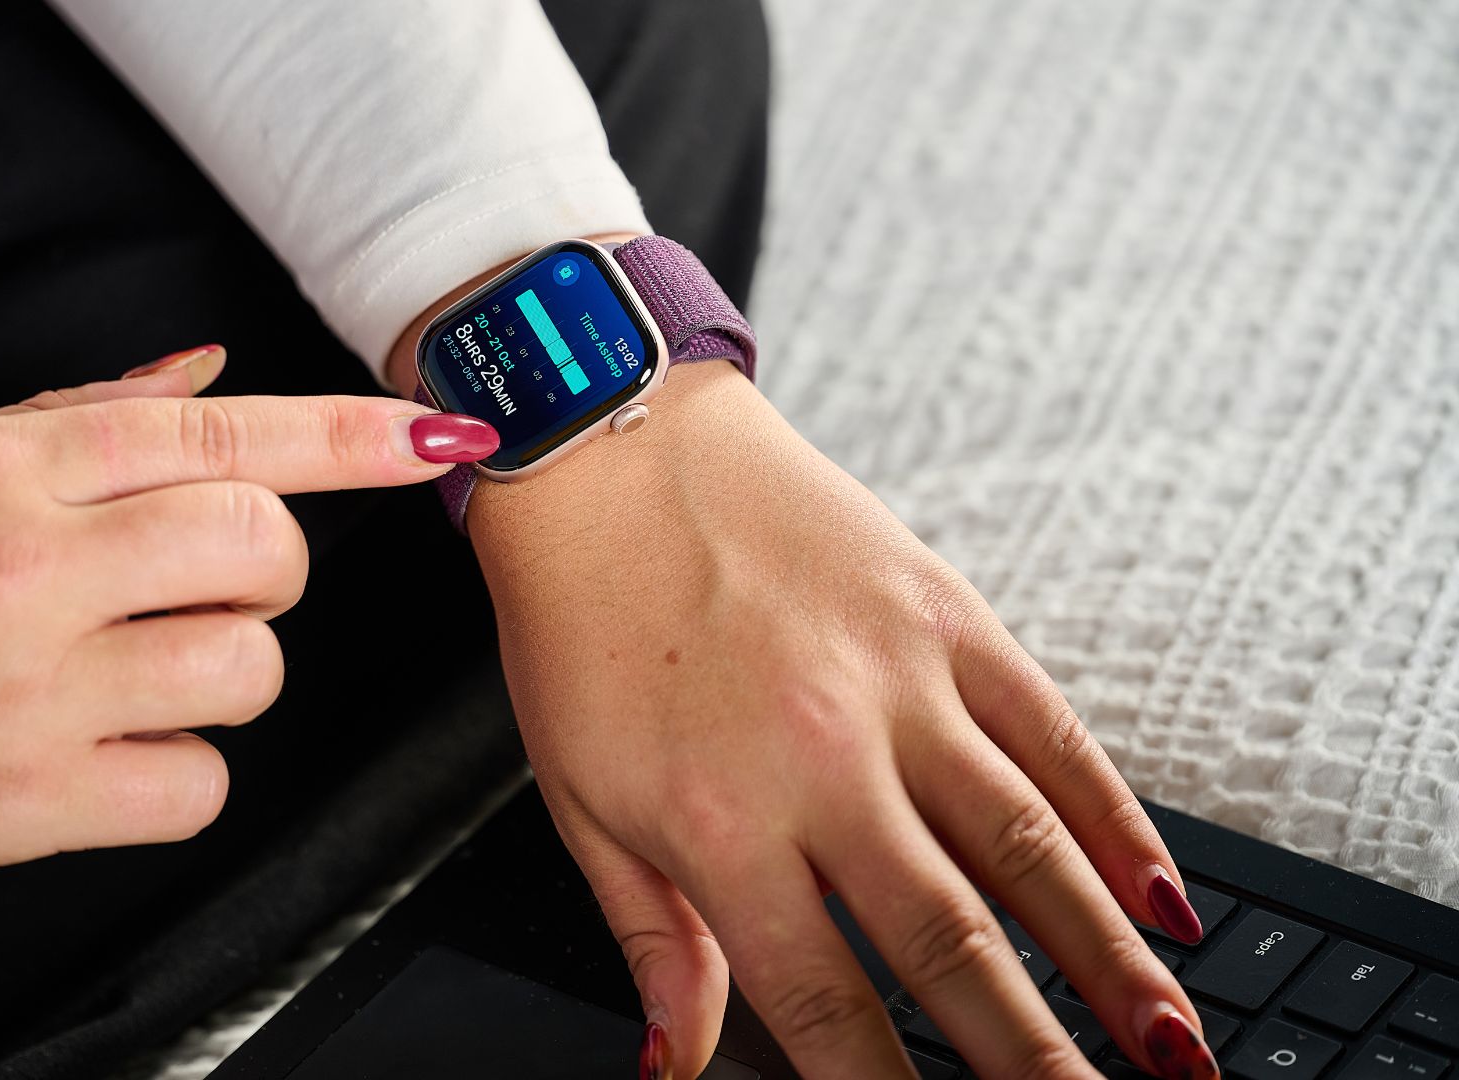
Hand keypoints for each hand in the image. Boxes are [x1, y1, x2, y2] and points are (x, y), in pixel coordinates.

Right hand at [0, 346, 498, 893]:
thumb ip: (82, 418)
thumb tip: (213, 378)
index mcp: (7, 470)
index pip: (222, 434)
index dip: (351, 435)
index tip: (439, 431)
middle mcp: (32, 566)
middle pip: (265, 550)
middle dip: (268, 572)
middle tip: (204, 589)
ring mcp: (34, 687)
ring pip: (250, 670)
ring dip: (227, 673)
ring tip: (144, 673)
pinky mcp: (30, 799)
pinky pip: (197, 784)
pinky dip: (179, 772)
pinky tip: (116, 753)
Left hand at [469, 362, 1215, 1079]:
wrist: (607, 448)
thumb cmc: (581, 622)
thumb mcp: (580, 798)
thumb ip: (652, 942)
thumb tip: (676, 1064)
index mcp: (719, 823)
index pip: (825, 1003)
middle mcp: (821, 763)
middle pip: (953, 947)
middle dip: (1033, 1059)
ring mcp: (897, 684)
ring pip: (1028, 849)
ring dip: (1108, 961)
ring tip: (1169, 1046)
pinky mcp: (945, 616)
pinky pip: (1052, 735)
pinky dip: (1114, 822)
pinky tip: (1158, 895)